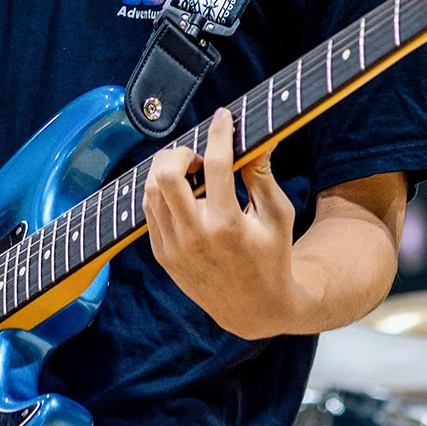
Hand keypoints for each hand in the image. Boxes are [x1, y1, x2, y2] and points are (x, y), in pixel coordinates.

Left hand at [144, 108, 310, 341]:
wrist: (254, 309)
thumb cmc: (273, 256)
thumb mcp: (278, 215)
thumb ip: (262, 174)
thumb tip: (258, 137)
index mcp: (228, 226)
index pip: (216, 166)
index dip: (219, 133)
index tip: (223, 116)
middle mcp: (195, 236)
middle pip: (166, 175)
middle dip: (181, 153)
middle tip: (199, 156)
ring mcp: (173, 248)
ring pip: (151, 190)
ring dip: (167, 170)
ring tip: (191, 171)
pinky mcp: (162, 255)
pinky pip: (149, 211)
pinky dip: (160, 192)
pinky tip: (180, 191)